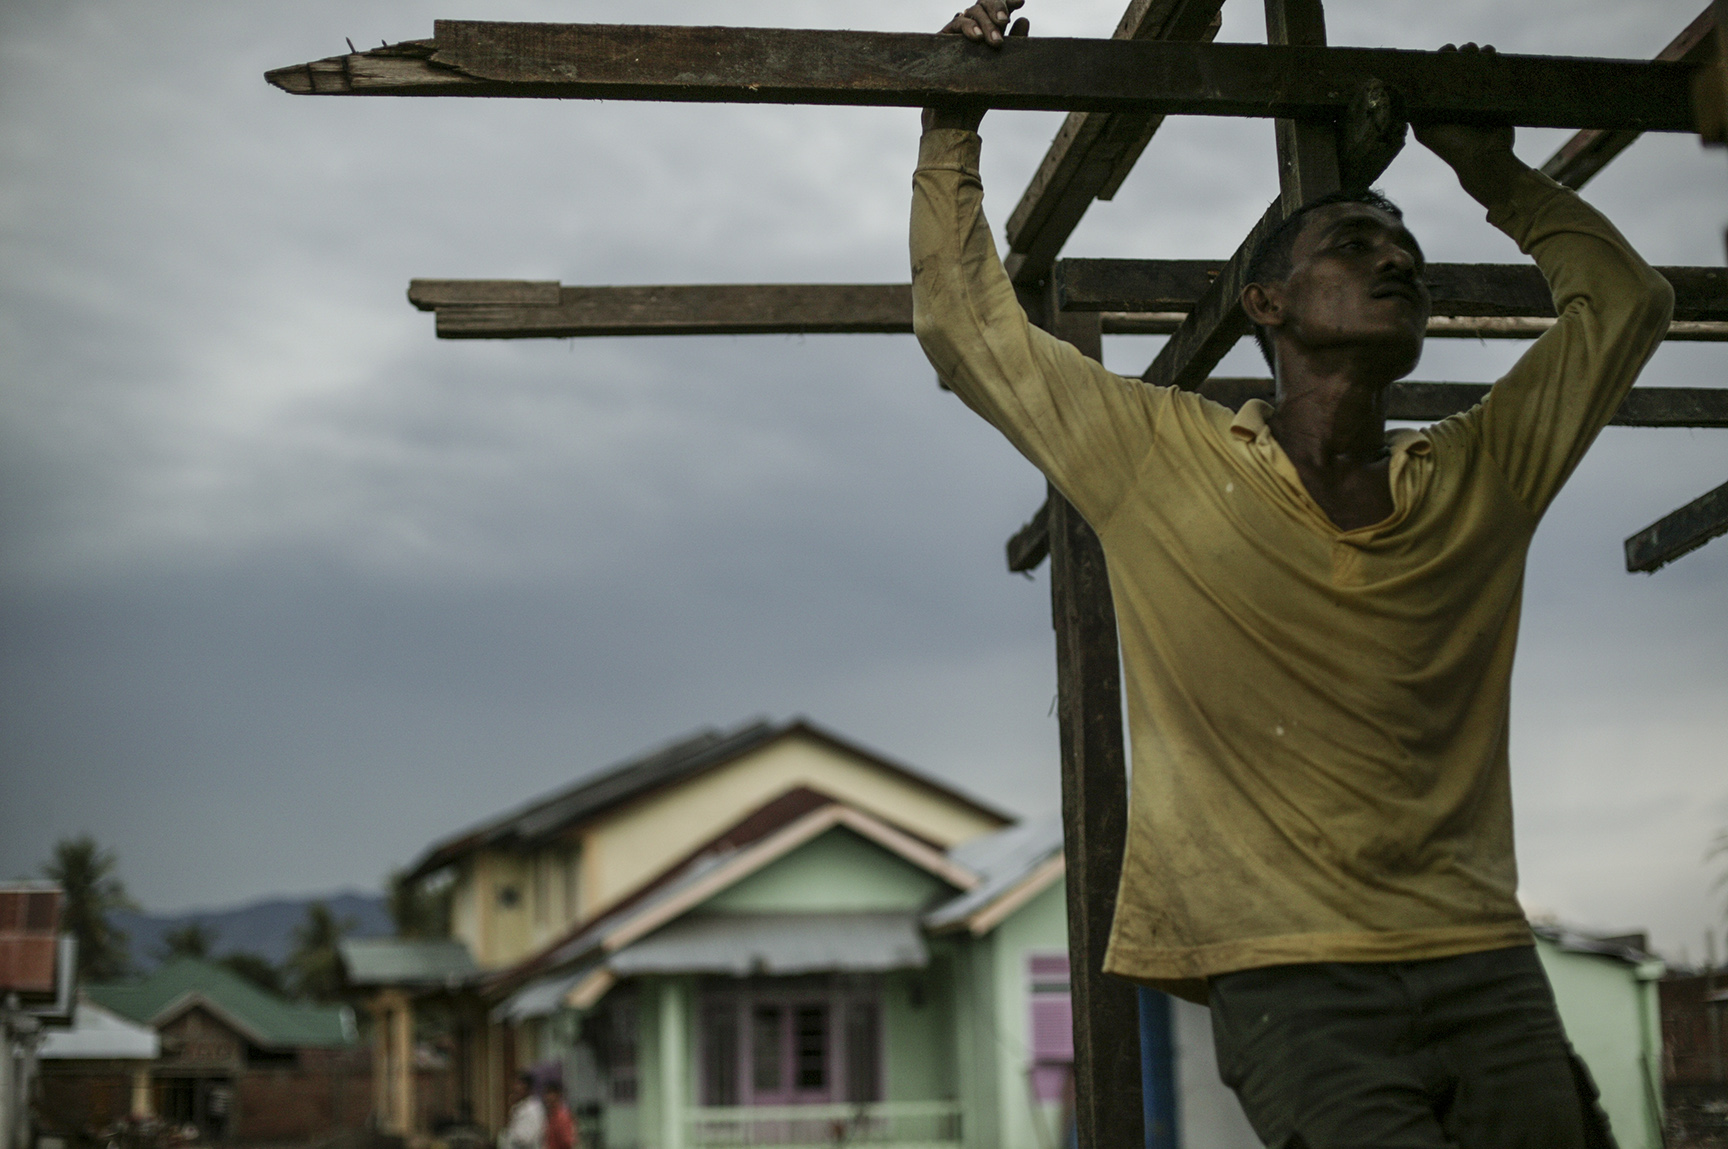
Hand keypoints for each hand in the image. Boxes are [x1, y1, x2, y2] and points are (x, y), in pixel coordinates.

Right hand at [922, 1, 1029, 132]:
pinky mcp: (943, 39)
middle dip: (997, 7)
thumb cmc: (980, 94)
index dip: (1007, 1)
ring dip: (986, 23)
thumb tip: (1024, 19)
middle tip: (1005, 20)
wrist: (957, 116)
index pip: (998, 8)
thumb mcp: (1002, 68)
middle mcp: (973, 28)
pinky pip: (956, 23)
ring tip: (995, 41)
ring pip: (973, 12)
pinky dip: (968, 28)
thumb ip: (1014, 45)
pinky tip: (976, 38)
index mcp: (989, 31)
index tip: (1021, 1)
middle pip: (985, 4)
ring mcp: (957, 33)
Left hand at [1412, 45, 1526, 206]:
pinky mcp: (1496, 96)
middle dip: (1458, 56)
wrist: (1483, 158)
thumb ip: (1414, 113)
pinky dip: (1491, 60)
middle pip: (1457, 69)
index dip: (1439, 62)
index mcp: (1441, 104)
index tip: (1442, 52)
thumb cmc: (1452, 147)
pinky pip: (1494, 73)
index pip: (1438, 77)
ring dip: (1474, 54)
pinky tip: (1489, 52)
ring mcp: (1478, 96)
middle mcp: (1458, 99)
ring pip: (1475, 68)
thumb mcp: (1425, 131)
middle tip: (1459, 50)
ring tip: (1475, 50)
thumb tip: (1397, 93)